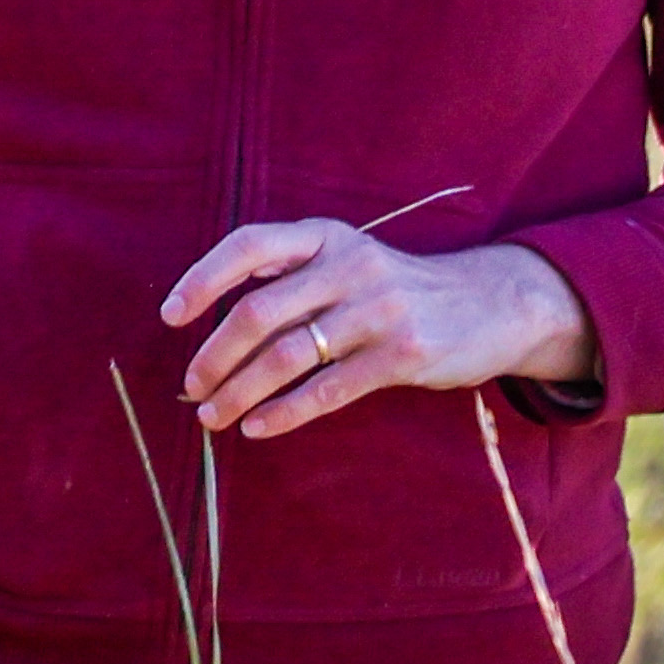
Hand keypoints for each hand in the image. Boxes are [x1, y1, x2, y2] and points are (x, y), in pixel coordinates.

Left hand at [165, 226, 591, 439]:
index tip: (171, 316)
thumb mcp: (349, 260)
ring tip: (212, 417)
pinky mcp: (403, 354)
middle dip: (213, 355)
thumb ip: (293, 276)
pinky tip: (258, 427)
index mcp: (327, 236)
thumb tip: (214, 319)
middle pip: (258, 311)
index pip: (249, 245)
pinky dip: (283, 413)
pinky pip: (327, 390)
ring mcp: (378, 310)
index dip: (203, 278)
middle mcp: (349, 265)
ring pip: (286, 356)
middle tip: (191, 387)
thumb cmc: (399, 289)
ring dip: (239, 391)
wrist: (492, 304)